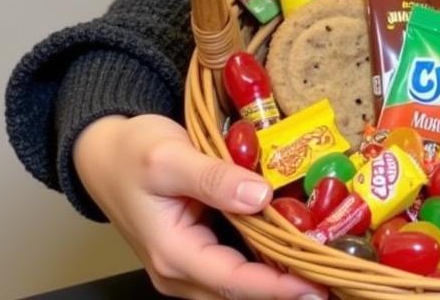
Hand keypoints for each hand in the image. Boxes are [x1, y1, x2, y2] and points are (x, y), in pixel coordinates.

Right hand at [74, 114, 325, 299]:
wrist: (105, 152)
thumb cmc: (133, 152)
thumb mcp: (170, 157)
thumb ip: (214, 178)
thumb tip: (260, 195)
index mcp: (173, 254)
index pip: (235, 281)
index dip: (278, 286)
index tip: (318, 282)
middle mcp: (181, 270)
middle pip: (241, 291)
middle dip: (287, 287)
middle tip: (334, 273)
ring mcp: (189, 264)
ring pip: (240, 282)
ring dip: (279, 276)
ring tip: (324, 264)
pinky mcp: (198, 250)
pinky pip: (236, 264)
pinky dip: (266, 259)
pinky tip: (296, 246)